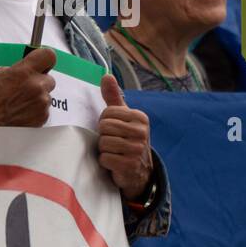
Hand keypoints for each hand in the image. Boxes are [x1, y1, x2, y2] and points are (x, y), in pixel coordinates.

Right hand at [0, 47, 56, 125]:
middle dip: (40, 82)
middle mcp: (36, 85)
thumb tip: (28, 68)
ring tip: (20, 104)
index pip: (48, 55)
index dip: (45, 59)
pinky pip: (45, 110)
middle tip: (26, 89)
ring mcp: (41, 102)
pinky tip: (23, 113)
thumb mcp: (0, 75)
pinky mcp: (43, 117)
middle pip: (50, 78)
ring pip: (47, 96)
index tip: (42, 63)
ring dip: (37, 98)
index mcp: (24, 72)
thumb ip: (19, 69)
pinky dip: (36, 111)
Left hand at [97, 74, 153, 199]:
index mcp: (140, 118)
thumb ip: (113, 97)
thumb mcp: (123, 117)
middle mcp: (142, 132)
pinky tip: (114, 163)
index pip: (108, 113)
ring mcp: (137, 150)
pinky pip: (105, 159)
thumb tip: (106, 75)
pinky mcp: (130, 165)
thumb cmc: (127, 139)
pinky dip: (105, 162)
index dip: (104, 122)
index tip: (113, 129)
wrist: (139, 170)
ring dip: (104, 149)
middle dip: (103, 136)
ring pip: (104, 143)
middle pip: (104, 127)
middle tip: (112, 141)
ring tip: (113, 152)